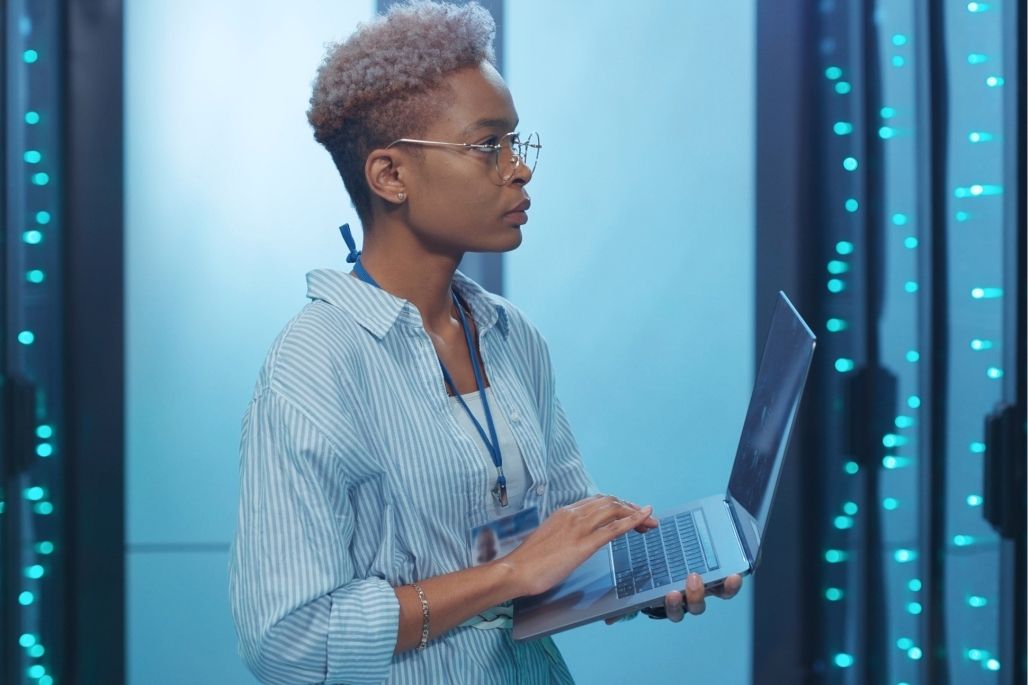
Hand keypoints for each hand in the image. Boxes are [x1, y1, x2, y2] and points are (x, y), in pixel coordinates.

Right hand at [501, 494, 657, 597]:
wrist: (516, 570)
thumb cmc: (530, 561)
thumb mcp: (550, 540)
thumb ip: (565, 534)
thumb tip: (576, 539)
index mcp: (565, 512)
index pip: (598, 501)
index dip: (618, 505)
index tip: (630, 513)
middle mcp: (573, 514)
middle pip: (610, 502)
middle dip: (631, 508)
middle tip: (646, 518)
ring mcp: (579, 527)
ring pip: (615, 510)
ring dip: (636, 514)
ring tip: (651, 522)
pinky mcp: (584, 543)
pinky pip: (614, 528)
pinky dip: (633, 521)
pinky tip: (644, 520)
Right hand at [605, 573, 742, 624]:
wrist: (674, 554)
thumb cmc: (654, 574)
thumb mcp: (640, 587)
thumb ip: (627, 602)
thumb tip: (608, 621)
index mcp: (673, 602)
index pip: (674, 610)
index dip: (674, 605)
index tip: (671, 593)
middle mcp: (691, 598)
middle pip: (696, 605)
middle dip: (694, 594)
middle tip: (691, 579)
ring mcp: (707, 588)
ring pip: (715, 595)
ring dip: (720, 589)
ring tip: (723, 576)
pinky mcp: (718, 578)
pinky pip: (728, 584)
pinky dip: (733, 582)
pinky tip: (737, 573)